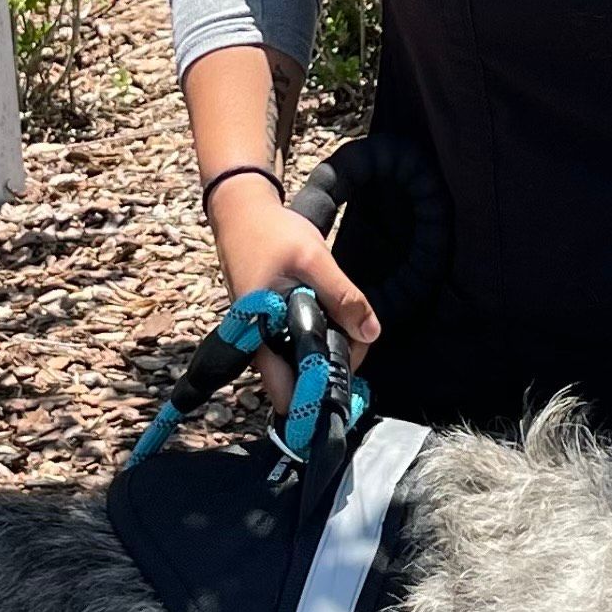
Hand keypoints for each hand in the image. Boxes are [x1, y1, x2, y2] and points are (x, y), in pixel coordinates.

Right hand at [205, 175, 380, 415]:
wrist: (241, 211)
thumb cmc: (272, 233)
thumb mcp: (315, 260)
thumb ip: (343, 297)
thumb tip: (370, 334)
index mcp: (260, 334)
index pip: (285, 390)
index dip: (315, 400)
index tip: (346, 395)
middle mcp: (256, 343)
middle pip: (296, 380)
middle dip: (329, 373)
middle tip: (359, 346)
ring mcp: (262, 334)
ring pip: (298, 361)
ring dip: (326, 354)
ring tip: (352, 333)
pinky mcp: (269, 323)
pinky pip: (295, 343)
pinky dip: (317, 339)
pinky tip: (337, 324)